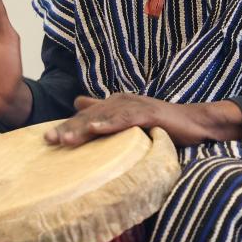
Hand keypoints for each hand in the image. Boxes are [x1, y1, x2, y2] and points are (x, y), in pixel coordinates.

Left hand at [44, 93, 241, 147]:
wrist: (194, 123)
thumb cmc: (162, 124)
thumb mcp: (130, 120)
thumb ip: (106, 113)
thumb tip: (78, 102)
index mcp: (115, 104)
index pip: (86, 116)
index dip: (67, 125)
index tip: (47, 139)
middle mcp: (121, 101)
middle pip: (89, 116)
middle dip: (68, 128)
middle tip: (48, 140)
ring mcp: (134, 106)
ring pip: (103, 118)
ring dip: (83, 128)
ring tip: (64, 140)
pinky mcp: (148, 114)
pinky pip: (126, 120)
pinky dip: (110, 124)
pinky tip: (97, 129)